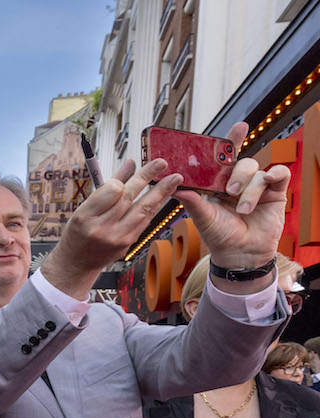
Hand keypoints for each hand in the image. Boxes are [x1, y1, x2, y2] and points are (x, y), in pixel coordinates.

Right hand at [43, 159, 182, 293]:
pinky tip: (164, 197)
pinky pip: (145, 221)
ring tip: (174, 179)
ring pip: (143, 210)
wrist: (77, 262)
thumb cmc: (78, 232)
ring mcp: (117, 238)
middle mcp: (102, 229)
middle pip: (129, 198)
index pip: (112, 191)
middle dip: (147, 177)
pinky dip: (154, 207)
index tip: (131, 167)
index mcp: (85, 216)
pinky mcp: (128, 244)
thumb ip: (107, 186)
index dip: (124, 178)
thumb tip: (130, 164)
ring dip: (161, 193)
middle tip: (162, 162)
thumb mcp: (84, 208)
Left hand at [172, 122, 289, 269]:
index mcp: (219, 183)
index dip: (231, 141)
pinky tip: (267, 186)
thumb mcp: (202, 217)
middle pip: (241, 162)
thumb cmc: (220, 236)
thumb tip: (175, 188)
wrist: (240, 254)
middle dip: (236, 174)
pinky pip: (280, 173)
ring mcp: (258, 187)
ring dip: (249, 189)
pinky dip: (274, 176)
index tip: (238, 127)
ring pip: (257, 171)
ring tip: (243, 209)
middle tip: (229, 191)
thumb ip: (191, 201)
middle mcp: (239, 182)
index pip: (225, 158)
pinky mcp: (275, 193)